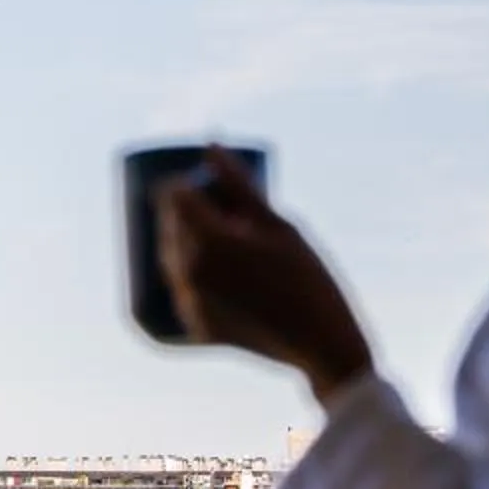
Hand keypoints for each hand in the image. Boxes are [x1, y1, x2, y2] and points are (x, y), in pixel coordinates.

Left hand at [156, 147, 373, 405]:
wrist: (320, 342)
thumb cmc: (307, 276)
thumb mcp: (278, 224)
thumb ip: (239, 185)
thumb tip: (209, 145)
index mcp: (207, 239)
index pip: (174, 196)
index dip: (184, 183)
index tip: (201, 181)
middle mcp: (188, 271)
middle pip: (168, 227)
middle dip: (181, 212)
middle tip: (210, 206)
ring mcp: (189, 302)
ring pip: (170, 260)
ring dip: (182, 242)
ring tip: (214, 235)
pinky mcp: (195, 326)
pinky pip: (181, 290)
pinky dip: (191, 275)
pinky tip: (214, 269)